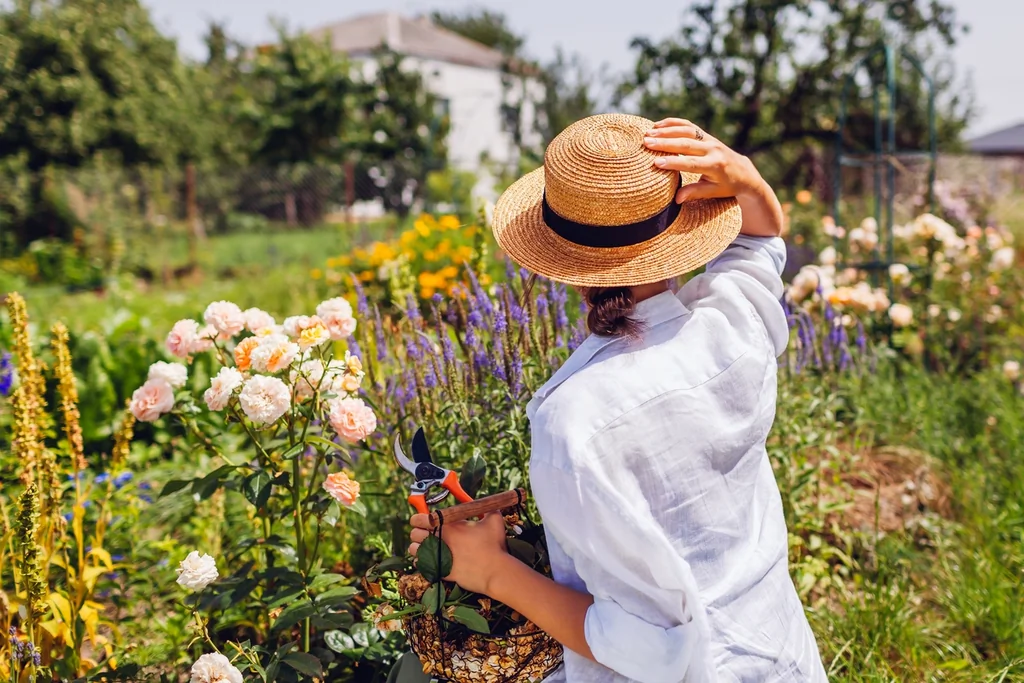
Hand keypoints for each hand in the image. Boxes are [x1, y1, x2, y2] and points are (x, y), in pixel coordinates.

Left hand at [409, 512, 509, 594]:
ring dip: (418, 547)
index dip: (418, 518)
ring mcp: (437, 557)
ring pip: (414, 550)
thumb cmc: (494, 545)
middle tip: (427, 533)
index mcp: (447, 525)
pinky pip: (420, 565)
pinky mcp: (439, 571)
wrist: (495, 572)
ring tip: (427, 547)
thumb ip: (485, 508)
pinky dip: (422, 562)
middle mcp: (438, 540)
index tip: (423, 520)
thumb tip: (483, 504)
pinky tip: (430, 559)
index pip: (419, 519)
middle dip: (418, 532)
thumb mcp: (493, 519)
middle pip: (414, 534)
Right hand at [643, 118, 782, 236]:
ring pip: (686, 131)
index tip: (656, 162)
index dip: (674, 163)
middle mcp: (713, 149)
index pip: (691, 163)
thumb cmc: (727, 186)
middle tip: (646, 142)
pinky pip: (689, 125)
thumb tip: (677, 199)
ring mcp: (709, 139)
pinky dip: (673, 123)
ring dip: (666, 130)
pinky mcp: (706, 135)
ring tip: (648, 133)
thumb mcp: (713, 192)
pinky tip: (658, 125)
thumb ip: (695, 193)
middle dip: (665, 143)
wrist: (744, 172)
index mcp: (715, 165)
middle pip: (686, 144)